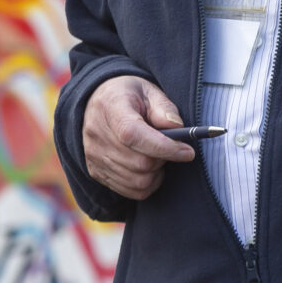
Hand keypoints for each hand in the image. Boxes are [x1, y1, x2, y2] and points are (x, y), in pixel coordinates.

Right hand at [83, 75, 195, 200]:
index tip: (187, 151)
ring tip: (157, 155)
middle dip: (163, 159)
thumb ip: (164, 108)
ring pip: (138, 181)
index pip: (134, 135)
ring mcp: (94, 156)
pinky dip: (147, 184)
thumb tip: (177, 127)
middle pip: (140, 163)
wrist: (97, 102)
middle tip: (170, 147)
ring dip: (156, 173)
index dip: (164, 147)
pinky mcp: (95, 172)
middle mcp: (97, 134)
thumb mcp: (149, 91)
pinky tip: (148, 167)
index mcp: (111, 108)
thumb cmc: (128, 95)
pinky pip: (130, 191)